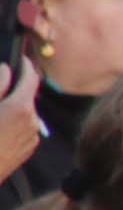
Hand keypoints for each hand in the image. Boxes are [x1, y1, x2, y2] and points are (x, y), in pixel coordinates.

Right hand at [0, 53, 36, 185]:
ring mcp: (31, 138)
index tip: (20, 59)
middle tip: (1, 86)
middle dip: (14, 89)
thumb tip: (6, 70)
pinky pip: (22, 128)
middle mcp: (33, 122)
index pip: (31, 78)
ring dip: (12, 107)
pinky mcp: (27, 150)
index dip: (25, 65)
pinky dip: (12, 122)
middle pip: (26, 96)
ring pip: (24, 113)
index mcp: (22, 108)